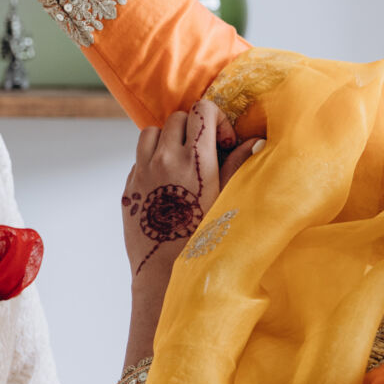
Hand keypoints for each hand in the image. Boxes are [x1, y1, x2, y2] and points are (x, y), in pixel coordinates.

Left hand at [122, 100, 262, 360]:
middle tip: (205, 154)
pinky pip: (139, 158)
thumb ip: (238, 166)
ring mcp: (141, 172)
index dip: (216, 120)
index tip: (224, 142)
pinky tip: (166, 184)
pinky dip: (152, 160)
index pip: (202, 111)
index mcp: (194, 160)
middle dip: (194, 129)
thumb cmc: (202, 240)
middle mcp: (164, 159)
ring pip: (151, 132)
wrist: (164, 273)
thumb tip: (255, 141)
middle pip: (177, 119)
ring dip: (167, 139)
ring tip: (181, 163)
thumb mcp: (226, 201)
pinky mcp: (128, 187)